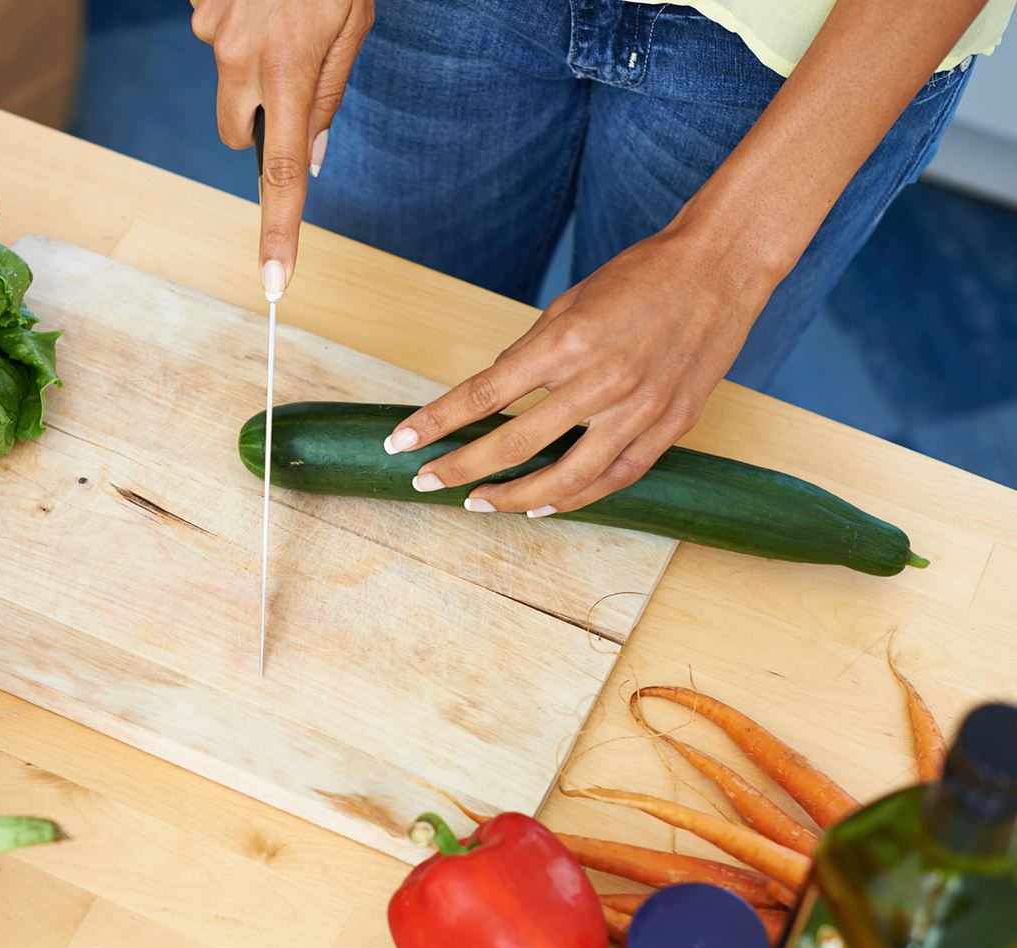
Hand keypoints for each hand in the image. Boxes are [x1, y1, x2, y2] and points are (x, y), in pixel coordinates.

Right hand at [191, 0, 373, 294]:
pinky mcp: (196, 6)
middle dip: (257, 123)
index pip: (282, 175)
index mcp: (287, 72)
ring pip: (226, 81)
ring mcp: (210, 31)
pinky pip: (216, 36)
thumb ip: (328, 94)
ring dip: (250, 64)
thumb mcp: (352, 25)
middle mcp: (237, 58)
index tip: (273, 283)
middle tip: (289, 75)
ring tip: (281, 12)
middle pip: (235, 133)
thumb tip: (309, 157)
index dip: (279, 233)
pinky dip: (238, 25)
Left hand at [385, 220, 779, 514]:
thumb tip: (493, 392)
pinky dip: (574, 497)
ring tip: (478, 504)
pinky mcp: (669, 426)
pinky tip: (543, 506)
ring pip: (564, 478)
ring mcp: (638, 410)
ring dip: (513, 498)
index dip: (436, 422)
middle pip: (514, 444)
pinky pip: (613, 478)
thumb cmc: (641, 276)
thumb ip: (530, 352)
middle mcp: (600, 381)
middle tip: (426, 482)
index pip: (483, 393)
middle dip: (461, 469)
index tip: (399, 442)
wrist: (721, 268)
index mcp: (566, 342)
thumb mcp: (570, 302)